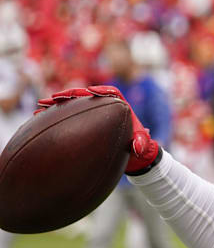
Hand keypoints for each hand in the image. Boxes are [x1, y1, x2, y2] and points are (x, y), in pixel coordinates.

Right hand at [35, 86, 159, 173]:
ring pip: (73, 104)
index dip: (102, 90)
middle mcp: (105, 107)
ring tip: (41, 104)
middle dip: (71, 94)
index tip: (91, 92)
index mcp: (121, 107)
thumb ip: (142, 145)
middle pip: (86, 96)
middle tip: (55, 97)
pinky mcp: (82, 121)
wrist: (132, 156)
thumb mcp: (142, 147)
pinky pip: (67, 115)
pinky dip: (54, 115)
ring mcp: (92, 114)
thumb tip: (139, 146)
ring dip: (57, 103)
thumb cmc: (139, 149)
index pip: (111, 93)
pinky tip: (38, 116)